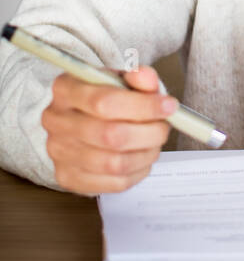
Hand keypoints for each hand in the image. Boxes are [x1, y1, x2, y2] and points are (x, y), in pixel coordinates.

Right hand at [41, 64, 176, 194]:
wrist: (84, 120)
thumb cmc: (107, 98)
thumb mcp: (122, 79)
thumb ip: (138, 77)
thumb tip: (146, 78)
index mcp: (66, 89)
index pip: (104, 102)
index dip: (143, 106)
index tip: (169, 106)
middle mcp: (56, 121)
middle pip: (110, 136)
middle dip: (149, 133)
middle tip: (164, 127)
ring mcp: (58, 152)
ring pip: (114, 163)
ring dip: (145, 154)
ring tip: (154, 143)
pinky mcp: (68, 177)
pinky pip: (113, 183)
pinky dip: (137, 172)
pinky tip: (142, 157)